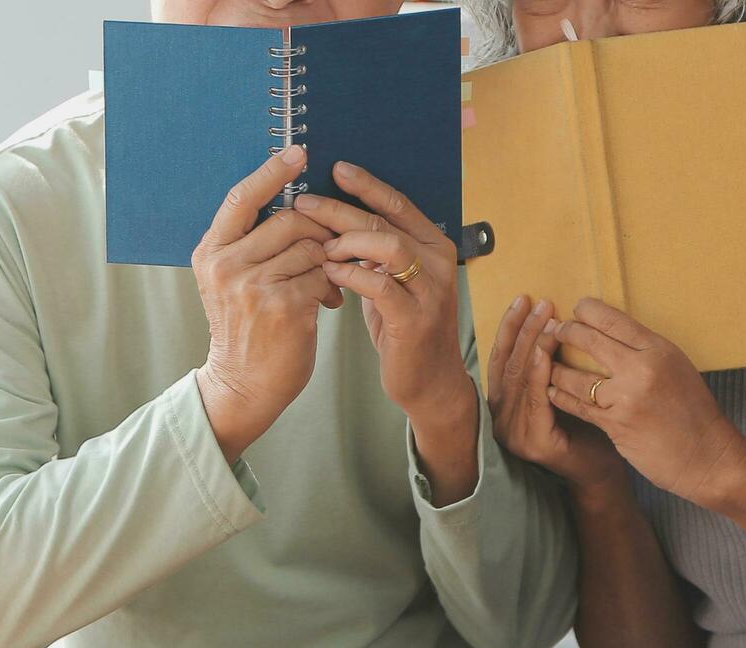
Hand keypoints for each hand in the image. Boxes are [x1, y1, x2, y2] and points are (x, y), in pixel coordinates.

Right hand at [191, 145, 346, 461]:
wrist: (242, 386)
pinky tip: (328, 303)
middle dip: (321, 229)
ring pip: (313, 247)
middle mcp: (226, 264)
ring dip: (330, 261)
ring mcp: (253, 285)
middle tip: (334, 245)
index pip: (243, 197)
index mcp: (211, 251)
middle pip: (291, 220)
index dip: (273, 172)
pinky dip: (334, 286)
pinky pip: (324, 276)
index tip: (300, 152)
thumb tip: (299, 204)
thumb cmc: (246, 331)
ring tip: (329, 281)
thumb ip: (252, 245)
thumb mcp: (231, 282)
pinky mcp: (283, 307)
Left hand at [292, 161, 469, 425]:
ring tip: (319, 245)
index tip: (336, 168)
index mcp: (435, 245)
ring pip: (388, 247)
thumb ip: (375, 252)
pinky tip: (329, 273)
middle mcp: (439, 262)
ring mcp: (431, 291)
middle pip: (387, 222)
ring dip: (348, 241)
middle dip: (342, 210)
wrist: (429, 381)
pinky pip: (380, 286)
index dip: (367, 185)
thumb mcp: (391, 281)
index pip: (399, 204)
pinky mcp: (415, 319)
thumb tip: (337, 219)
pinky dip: (351, 275)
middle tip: (306, 203)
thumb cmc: (404, 327)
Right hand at [488, 295, 625, 494]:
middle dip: (523, 329)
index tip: (524, 299)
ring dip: (532, 345)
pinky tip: (545, 352)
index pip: (503, 358)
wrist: (602, 471)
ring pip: (520, 379)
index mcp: (503, 405)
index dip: (511, 328)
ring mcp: (513, 433)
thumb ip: (549, 364)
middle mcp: (500, 419)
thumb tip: (552, 319)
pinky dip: (539, 374)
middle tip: (540, 303)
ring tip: (546, 319)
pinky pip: (534, 400)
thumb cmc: (586, 427)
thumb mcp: (561, 387)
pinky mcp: (531, 443)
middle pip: (509, 364)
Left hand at [543, 298, 745, 506]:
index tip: (576, 309)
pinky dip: (561, 396)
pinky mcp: (614, 424)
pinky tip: (551, 390)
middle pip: (590, 341)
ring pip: (576, 375)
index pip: (615, 320)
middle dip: (565, 333)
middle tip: (552, 331)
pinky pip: (577, 405)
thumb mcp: (678, 369)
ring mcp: (625, 397)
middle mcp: (641, 369)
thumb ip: (646, 353)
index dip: (588, 311)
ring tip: (542, 362)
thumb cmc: (695, 413)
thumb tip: (613, 337)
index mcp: (659, 350)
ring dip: (554, 367)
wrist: (708, 457)